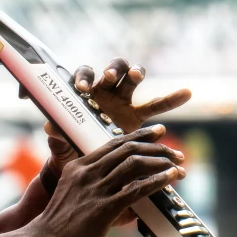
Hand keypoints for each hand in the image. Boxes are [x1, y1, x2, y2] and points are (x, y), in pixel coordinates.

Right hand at [32, 125, 185, 236]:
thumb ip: (93, 189)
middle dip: (156, 148)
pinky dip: (157, 182)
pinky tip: (170, 179)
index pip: (113, 144)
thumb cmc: (58, 226)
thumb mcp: (72, 195)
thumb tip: (124, 198)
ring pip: (134, 165)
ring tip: (179, 166)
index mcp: (78, 167)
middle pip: (127, 149)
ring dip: (161, 163)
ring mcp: (95, 189)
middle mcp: (87, 173)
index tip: (157, 133)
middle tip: (175, 153)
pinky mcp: (103, 208)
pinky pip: (135, 190)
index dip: (139, 136)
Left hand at [45, 58, 190, 173]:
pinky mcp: (138, 117)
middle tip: (110, 78)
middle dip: (112, 70)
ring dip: (136, 74)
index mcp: (85, 95)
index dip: (84, 78)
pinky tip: (186, 93)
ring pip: (133, 80)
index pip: (84, 75)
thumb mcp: (63, 144)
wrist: (88, 167)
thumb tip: (50, 126)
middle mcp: (105, 93)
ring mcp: (123, 102)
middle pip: (113, 70)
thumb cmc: (72, 148)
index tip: (83, 89)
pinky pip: (158, 105)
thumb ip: (57, 134)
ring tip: (137, 76)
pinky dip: (172, 99)